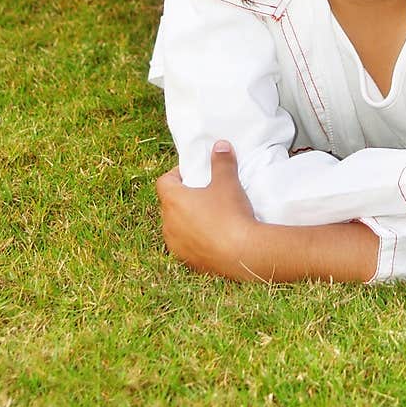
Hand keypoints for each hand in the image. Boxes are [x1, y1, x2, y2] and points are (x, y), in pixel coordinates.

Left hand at [156, 141, 257, 278]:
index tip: (192, 173)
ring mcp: (175, 245)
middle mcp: (168, 223)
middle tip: (203, 193)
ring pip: (176, 226)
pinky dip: (194, 239)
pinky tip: (212, 237)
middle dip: (183, 197)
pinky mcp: (186, 261)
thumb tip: (220, 145)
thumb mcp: (228, 182)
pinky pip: (185, 245)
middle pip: (169, 204)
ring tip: (209, 216)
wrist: (241, 254)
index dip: (176, 174)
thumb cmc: (230, 214)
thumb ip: (222, 162)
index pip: (164, 182)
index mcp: (173, 201)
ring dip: (187, 220)